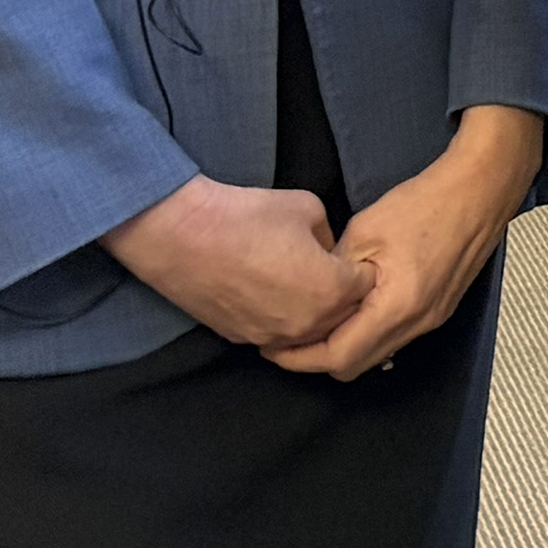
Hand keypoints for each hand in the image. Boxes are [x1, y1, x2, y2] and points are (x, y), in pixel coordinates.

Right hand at [103, 175, 369, 349]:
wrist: (182, 236)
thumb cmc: (248, 216)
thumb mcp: (309, 209)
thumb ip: (329, 236)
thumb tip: (327, 251)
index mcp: (332, 291)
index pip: (366, 286)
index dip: (360, 267)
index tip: (350, 256)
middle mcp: (307, 324)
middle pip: (343, 316)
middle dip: (343, 295)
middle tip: (329, 270)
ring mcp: (272, 337)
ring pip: (310, 333)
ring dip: (313, 313)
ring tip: (299, 284)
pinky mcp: (241, 339)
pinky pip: (277, 335)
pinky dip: (281, 320)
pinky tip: (270, 295)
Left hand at [269, 107, 543, 381]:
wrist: (481, 190)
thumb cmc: (424, 204)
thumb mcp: (364, 231)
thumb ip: (334, 272)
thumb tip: (311, 294)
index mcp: (397, 307)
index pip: (339, 357)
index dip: (300, 359)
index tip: (271, 347)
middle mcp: (417, 324)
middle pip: (356, 366)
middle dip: (316, 359)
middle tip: (286, 337)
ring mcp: (432, 320)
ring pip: (375, 354)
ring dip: (342, 346)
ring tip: (314, 322)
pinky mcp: (438, 310)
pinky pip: (393, 338)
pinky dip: (365, 334)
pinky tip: (350, 310)